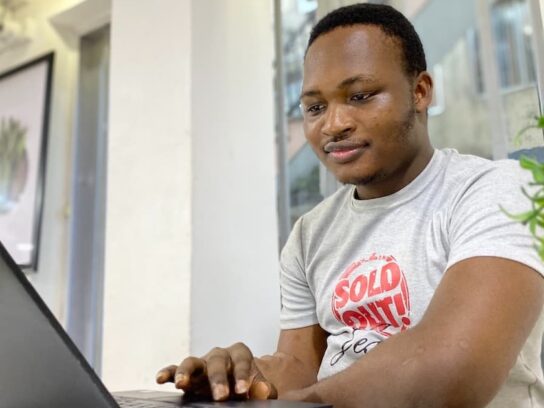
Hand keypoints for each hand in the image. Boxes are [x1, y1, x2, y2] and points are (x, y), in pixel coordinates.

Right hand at [156, 342, 276, 400]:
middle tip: (220, 396)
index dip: (242, 374)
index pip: (241, 360)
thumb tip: (263, 390)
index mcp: (239, 354)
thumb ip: (263, 388)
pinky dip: (168, 373)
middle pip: (217, 361)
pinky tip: (160, 378)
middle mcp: (219, 355)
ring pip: (191, 361)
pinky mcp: (188, 374)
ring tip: (181, 383)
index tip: (243, 389)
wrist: (239, 384)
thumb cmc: (249, 385)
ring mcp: (202, 364)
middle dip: (218, 379)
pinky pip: (175, 370)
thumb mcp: (260, 386)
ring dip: (186, 372)